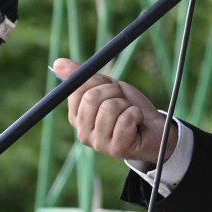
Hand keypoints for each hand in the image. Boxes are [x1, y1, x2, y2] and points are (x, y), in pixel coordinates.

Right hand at [54, 58, 175, 163]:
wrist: (154, 128)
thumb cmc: (128, 107)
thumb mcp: (107, 86)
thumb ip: (84, 75)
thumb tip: (57, 63)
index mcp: (76, 117)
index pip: (78, 88)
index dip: (98, 81)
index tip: (110, 87)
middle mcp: (82, 133)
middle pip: (92, 97)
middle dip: (114, 92)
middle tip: (122, 100)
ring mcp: (98, 143)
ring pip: (110, 108)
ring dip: (126, 105)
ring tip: (129, 113)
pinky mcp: (117, 149)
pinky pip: (126, 119)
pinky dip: (136, 114)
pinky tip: (137, 123)